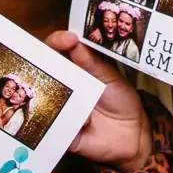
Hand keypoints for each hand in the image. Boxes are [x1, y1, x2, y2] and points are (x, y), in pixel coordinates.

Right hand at [45, 31, 150, 172]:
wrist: (130, 134)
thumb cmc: (121, 100)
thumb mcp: (110, 77)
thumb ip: (93, 62)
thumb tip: (76, 42)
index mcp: (74, 67)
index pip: (58, 48)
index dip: (59, 40)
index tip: (69, 38)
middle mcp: (61, 84)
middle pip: (42, 68)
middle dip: (43, 60)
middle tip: (53, 57)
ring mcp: (57, 106)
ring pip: (42, 95)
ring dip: (53, 91)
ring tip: (72, 92)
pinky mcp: (59, 129)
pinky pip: (53, 124)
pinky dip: (66, 120)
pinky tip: (83, 121)